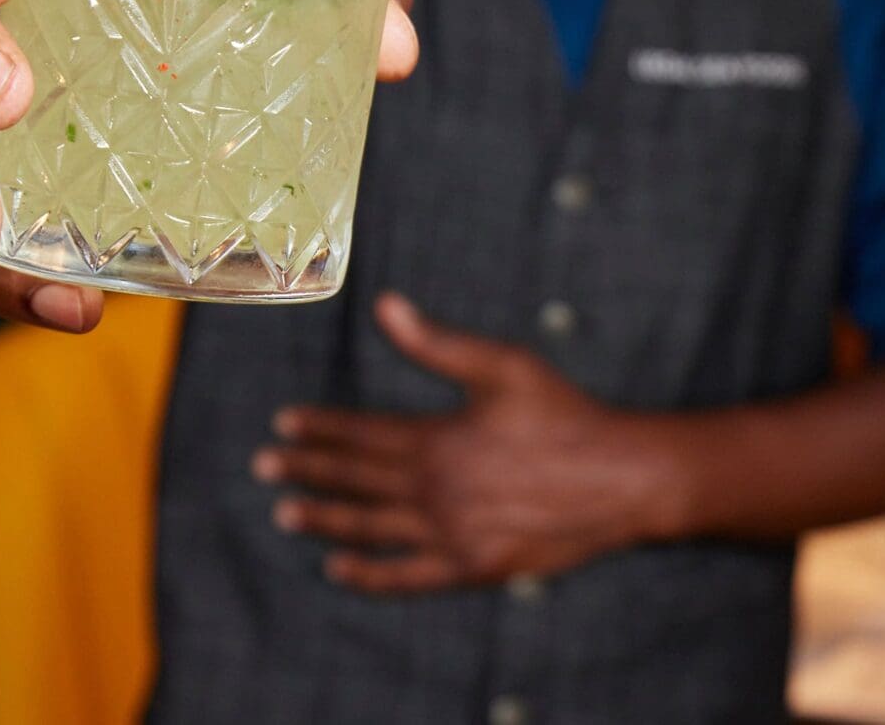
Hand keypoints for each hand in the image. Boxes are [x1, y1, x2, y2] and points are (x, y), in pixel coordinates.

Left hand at [252, 293, 661, 594]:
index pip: (359, 435)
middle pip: (353, 481)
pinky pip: (406, 578)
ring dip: (324, 520)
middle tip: (265, 466)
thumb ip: (436, 343)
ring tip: (285, 513)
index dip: (317, 428)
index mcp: (436, 439)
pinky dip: (368, 577)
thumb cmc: (564, 414)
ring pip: (369, 529)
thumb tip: (384, 305)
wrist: (620, 479)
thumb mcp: (502, 366)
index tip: (282, 423)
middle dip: (306, 470)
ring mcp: (450, 535)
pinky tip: (338, 571)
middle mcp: (434, 491)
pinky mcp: (472, 569)